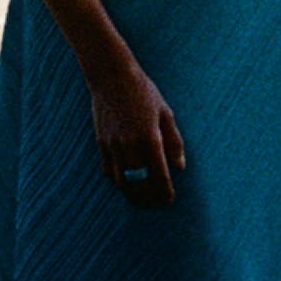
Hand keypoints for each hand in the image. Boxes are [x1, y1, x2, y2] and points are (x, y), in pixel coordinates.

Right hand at [90, 61, 186, 207]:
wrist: (112, 77)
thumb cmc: (143, 92)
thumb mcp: (166, 113)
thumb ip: (174, 142)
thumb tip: (179, 167)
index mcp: (150, 138)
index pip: (160, 177)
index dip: (166, 193)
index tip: (169, 199)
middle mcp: (130, 146)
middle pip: (140, 185)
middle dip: (149, 199)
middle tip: (156, 204)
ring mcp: (113, 146)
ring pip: (122, 182)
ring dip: (132, 193)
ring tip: (141, 197)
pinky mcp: (101, 143)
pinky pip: (108, 171)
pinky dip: (118, 180)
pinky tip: (126, 181)